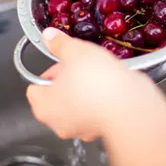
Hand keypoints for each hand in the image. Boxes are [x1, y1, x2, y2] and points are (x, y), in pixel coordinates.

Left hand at [26, 27, 152, 141]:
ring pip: (78, 102)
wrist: (129, 105)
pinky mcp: (101, 128)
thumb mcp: (74, 51)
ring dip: (86, 88)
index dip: (50, 70)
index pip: (35, 86)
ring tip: (99, 72)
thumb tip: (49, 36)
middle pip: (57, 94)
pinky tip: (110, 85)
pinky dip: (100, 98)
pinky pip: (96, 109)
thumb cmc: (97, 82)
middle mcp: (58, 123)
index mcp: (43, 106)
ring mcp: (81, 129)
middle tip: (82, 64)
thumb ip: (59, 43)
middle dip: (69, 78)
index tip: (63, 61)